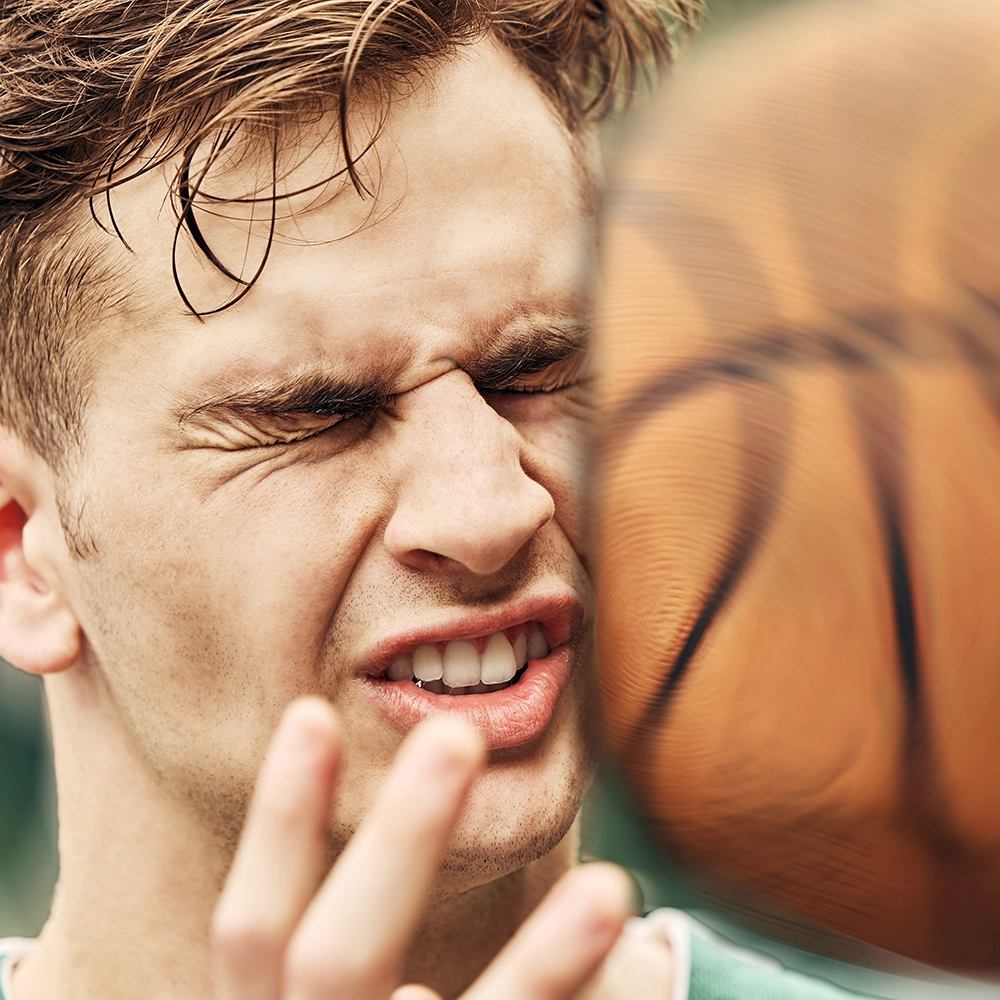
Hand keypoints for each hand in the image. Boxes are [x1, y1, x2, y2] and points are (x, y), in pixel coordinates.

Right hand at [213, 697, 633, 999]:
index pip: (249, 932)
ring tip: (611, 888)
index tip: (312, 714)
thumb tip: (415, 813)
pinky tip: (640, 973)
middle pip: (335, 960)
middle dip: (397, 842)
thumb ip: (355, 943)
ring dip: (537, 966)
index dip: (276, 825)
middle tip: (458, 735)